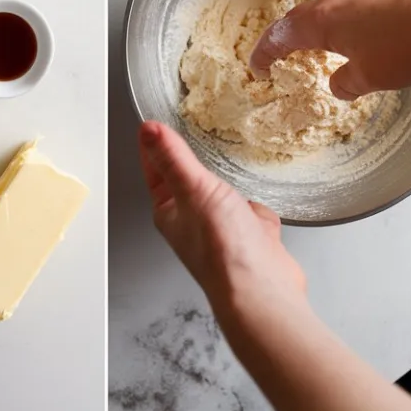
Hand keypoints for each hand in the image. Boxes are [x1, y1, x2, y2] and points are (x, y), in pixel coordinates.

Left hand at [139, 121, 410, 410]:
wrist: (261, 288)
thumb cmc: (222, 248)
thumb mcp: (194, 188)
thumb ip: (173, 157)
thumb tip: (149, 130)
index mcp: (169, 210)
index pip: (155, 169)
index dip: (155, 144)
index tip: (154, 122)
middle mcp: (192, 220)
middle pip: (191, 178)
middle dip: (199, 162)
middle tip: (198, 134)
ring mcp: (222, 229)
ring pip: (225, 192)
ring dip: (233, 185)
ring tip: (234, 175)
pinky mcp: (250, 237)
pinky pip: (253, 209)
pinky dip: (259, 208)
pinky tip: (260, 212)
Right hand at [249, 0, 410, 99]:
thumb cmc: (410, 44)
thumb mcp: (372, 77)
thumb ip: (346, 83)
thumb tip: (338, 83)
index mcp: (323, 20)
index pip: (280, 35)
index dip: (265, 53)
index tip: (258, 66)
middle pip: (305, 16)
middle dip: (297, 38)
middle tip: (291, 56)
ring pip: (335, 6)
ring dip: (331, 27)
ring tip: (340, 48)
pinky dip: (357, 17)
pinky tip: (377, 32)